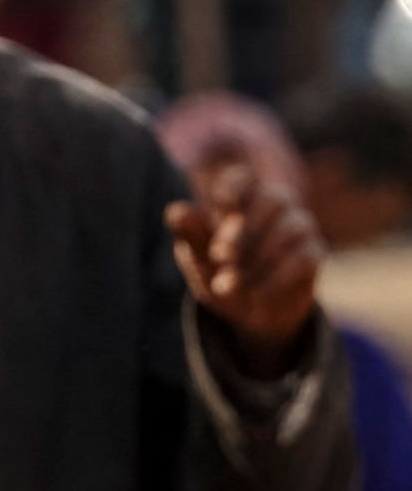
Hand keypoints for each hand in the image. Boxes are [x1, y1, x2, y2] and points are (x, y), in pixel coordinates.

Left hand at [177, 181, 325, 357]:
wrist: (247, 313)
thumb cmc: (219, 273)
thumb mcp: (198, 259)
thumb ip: (191, 235)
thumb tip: (176, 210)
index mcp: (239, 200)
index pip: (242, 177)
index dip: (234, 185)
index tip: (221, 202)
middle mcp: (274, 207)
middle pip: (273, 199)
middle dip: (244, 228)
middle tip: (220, 256)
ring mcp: (298, 228)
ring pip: (290, 228)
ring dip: (259, 257)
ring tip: (230, 284)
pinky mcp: (313, 254)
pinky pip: (305, 256)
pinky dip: (277, 275)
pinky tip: (255, 290)